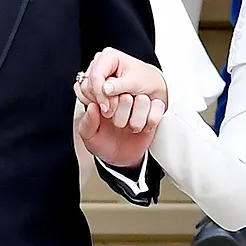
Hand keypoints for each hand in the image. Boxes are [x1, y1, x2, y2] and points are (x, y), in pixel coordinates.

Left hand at [75, 48, 167, 166]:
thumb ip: (88, 122)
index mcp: (104, 98)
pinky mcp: (152, 112)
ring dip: (137, 118)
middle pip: (127, 92)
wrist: (119, 158)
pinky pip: (158, 107)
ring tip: (131, 127)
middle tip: (118, 124)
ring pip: (143, 99)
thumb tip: (92, 107)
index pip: (108, 87)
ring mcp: (138, 104)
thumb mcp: (88, 136)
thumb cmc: (102, 144)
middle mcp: (122, 97)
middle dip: (122, 113)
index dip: (108, 101)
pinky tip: (143, 128)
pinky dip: (151, 120)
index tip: (106, 114)